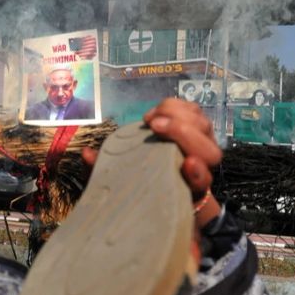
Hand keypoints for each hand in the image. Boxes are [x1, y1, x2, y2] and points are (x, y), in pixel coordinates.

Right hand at [82, 99, 221, 226]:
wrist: (166, 179)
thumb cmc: (144, 184)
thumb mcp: (124, 185)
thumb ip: (107, 173)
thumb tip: (87, 154)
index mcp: (189, 189)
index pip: (201, 181)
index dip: (198, 172)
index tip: (187, 164)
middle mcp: (201, 167)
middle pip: (207, 148)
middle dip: (183, 133)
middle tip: (154, 125)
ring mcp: (203, 145)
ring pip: (202, 126)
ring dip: (178, 115)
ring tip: (151, 117)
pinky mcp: (198, 128)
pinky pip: (196, 112)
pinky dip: (178, 106)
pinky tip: (157, 110)